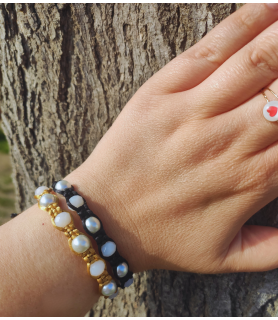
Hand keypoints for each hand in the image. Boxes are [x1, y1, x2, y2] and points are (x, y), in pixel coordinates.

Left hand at [67, 3, 277, 274]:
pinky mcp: (161, 92)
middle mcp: (230, 139)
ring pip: (258, 60)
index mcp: (253, 178)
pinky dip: (245, 22)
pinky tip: (269, 7)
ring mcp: (194, 111)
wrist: (106, 221)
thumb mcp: (227, 257)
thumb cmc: (164, 238)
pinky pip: (210, 49)